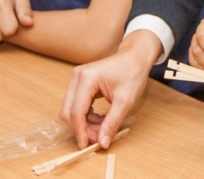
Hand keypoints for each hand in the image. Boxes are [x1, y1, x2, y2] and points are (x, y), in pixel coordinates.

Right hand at [60, 31, 159, 148]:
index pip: (75, 111)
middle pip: (68, 111)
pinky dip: (86, 116)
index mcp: (86, 79)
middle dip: (81, 128)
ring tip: (102, 128)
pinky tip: (100, 119)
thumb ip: (112, 122)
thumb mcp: (125, 101)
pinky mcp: (80, 83)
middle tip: (98, 138)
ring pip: (71, 109)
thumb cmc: (132, 73)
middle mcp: (77, 77)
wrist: (135, 57)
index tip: (86, 146)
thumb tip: (102, 143)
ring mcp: (77, 79)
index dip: (80, 131)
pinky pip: (77, 105)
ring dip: (84, 123)